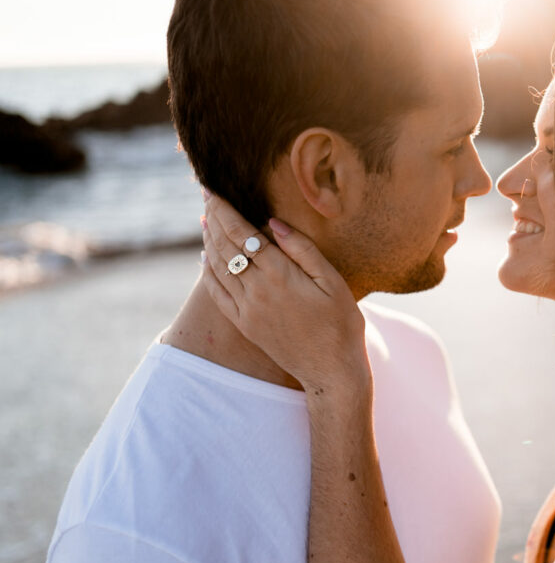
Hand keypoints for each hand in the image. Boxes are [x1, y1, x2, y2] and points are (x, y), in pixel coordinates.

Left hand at [200, 193, 368, 391]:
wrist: (331, 371)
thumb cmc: (341, 324)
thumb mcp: (332, 282)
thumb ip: (303, 250)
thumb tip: (273, 223)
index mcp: (280, 275)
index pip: (242, 234)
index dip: (225, 211)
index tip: (212, 191)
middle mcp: (257, 291)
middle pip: (225, 246)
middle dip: (213, 219)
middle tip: (206, 198)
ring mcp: (247, 310)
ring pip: (217, 268)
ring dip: (209, 241)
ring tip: (205, 221)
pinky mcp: (245, 325)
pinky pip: (217, 294)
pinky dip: (207, 273)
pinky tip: (206, 259)